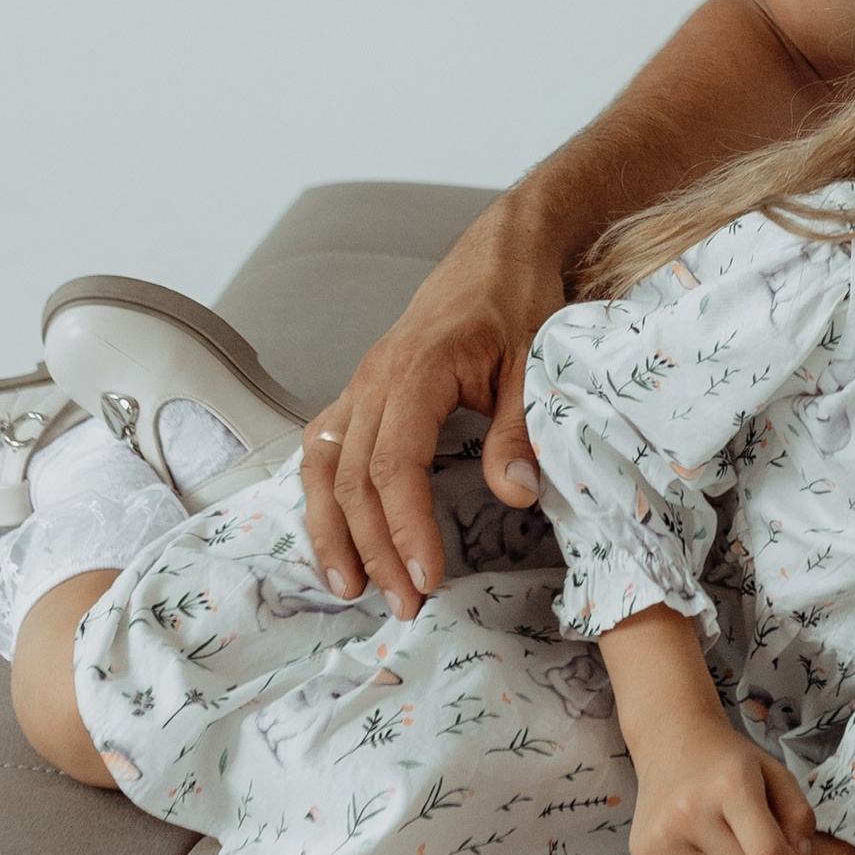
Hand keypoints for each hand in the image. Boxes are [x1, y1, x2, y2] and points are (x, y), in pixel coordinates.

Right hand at [301, 197, 568, 616]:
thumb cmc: (518, 300)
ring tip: (352, 588)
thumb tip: (515, 495)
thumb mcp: (533, 361)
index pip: (393, 467)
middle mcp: (374, 379)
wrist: (502, 249)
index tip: (428, 578)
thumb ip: (519, 428)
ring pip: (324, 468)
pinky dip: (321, 497)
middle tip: (406, 605)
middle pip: (353, 479)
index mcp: (415, 370)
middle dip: (374, 549)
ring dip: (333, 532)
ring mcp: (361, 383)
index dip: (405, 528)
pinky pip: (324, 448)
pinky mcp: (362, 390)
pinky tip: (332, 535)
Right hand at [631, 722, 818, 854]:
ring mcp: (661, 833)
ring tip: (723, 848)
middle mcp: (690, 810)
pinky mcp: (641, 853)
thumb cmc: (730, 763)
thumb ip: (798, 818)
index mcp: (731, 784)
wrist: (672, 741)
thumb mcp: (774, 774)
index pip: (768, 854)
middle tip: (750, 847)